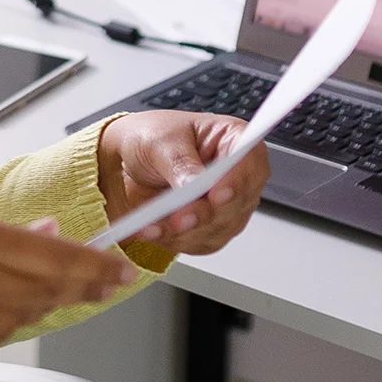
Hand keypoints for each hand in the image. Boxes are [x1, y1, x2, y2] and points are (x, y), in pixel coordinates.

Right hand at [0, 216, 135, 371]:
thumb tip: (46, 232)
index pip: (56, 256)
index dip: (95, 265)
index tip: (120, 268)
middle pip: (51, 290)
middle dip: (86, 285)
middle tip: (111, 281)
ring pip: (28, 316)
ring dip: (48, 302)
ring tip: (63, 290)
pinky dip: (9, 322)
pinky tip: (7, 310)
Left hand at [95, 110, 268, 255]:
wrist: (130, 161)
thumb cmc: (152, 138)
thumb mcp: (160, 141)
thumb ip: (180, 162)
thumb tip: (195, 183)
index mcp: (233, 139)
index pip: (251, 160)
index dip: (238, 180)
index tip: (215, 194)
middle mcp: (237, 175)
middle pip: (239, 201)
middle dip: (207, 213)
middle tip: (180, 217)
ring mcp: (227, 205)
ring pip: (220, 228)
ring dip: (187, 231)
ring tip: (156, 225)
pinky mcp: (210, 228)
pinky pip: (200, 242)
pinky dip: (174, 240)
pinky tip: (152, 230)